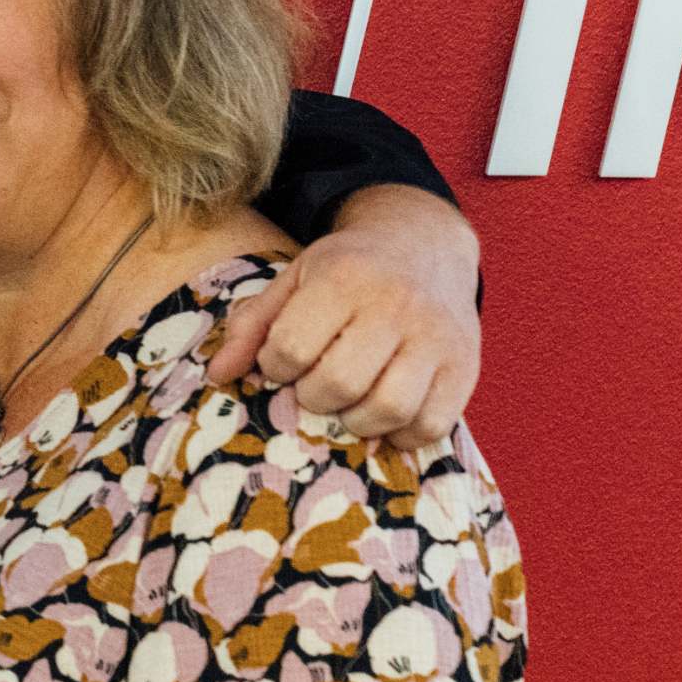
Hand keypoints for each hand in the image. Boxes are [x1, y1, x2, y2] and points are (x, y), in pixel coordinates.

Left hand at [210, 184, 482, 443]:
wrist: (424, 247)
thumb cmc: (348, 269)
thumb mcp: (293, 280)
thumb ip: (251, 324)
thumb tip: (217, 376)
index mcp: (344, 277)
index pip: (291, 346)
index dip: (276, 366)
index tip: (283, 362)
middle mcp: (396, 304)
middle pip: (339, 382)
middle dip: (313, 397)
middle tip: (314, 386)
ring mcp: (437, 337)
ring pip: (389, 408)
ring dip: (356, 421)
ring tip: (347, 403)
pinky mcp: (465, 366)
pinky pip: (431, 424)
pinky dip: (401, 434)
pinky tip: (384, 415)